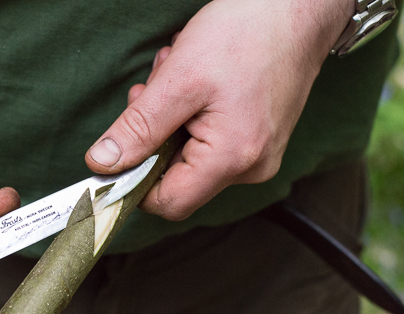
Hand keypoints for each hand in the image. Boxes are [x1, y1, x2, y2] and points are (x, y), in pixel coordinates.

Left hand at [85, 0, 353, 220]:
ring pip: (189, 156)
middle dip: (153, 138)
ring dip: (170, 120)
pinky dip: (191, 115)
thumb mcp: (178, 80)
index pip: (168, 203)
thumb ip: (138, 129)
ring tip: (179, 77)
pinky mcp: (259, 140)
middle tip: (153, 92)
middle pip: (176, 178)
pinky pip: (210, 142)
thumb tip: (102, 165)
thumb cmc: (246, 33)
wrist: (301, 5)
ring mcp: (258, 155)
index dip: (134, 183)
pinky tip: (196, 82)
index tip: (117, 151)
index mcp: (232, 159)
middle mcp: (251, 168)